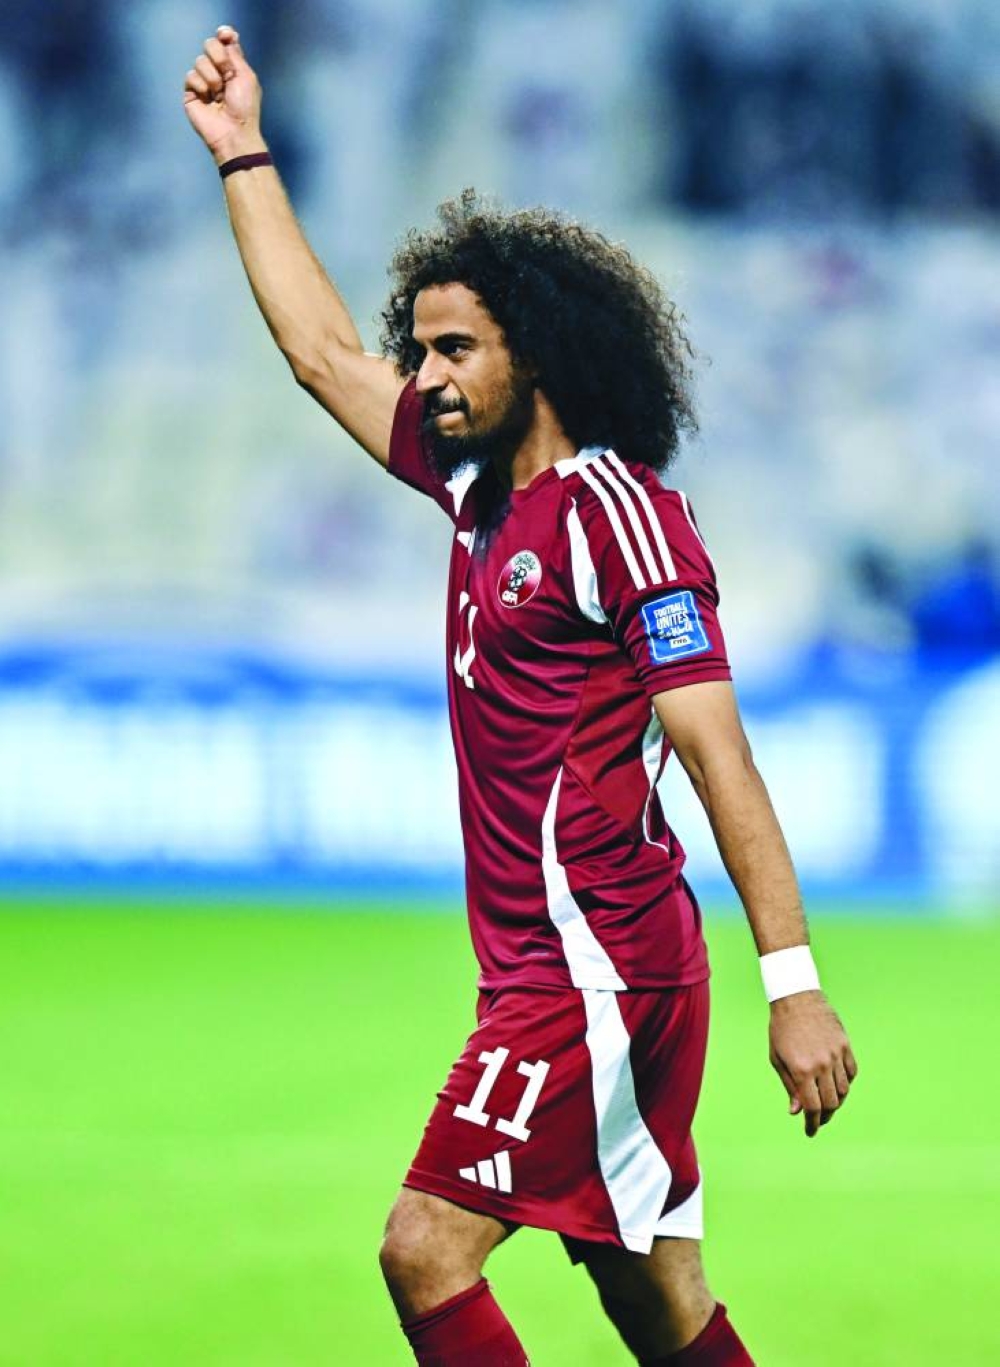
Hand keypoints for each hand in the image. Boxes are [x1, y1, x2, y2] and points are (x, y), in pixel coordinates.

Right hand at [182, 26, 264, 163]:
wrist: (233, 131)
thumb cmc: (244, 107)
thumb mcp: (246, 76)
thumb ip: (235, 53)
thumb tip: (226, 34)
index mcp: (233, 66)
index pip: (224, 41)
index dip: (223, 35)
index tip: (225, 34)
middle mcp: (218, 71)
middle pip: (210, 45)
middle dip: (220, 59)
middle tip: (228, 77)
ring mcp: (204, 80)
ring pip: (200, 61)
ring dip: (212, 78)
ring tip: (219, 96)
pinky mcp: (191, 92)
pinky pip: (191, 75)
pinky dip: (201, 87)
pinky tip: (208, 101)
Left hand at [768, 991, 856, 1137]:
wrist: (796, 998)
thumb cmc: (781, 1030)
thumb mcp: (778, 1059)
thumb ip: (790, 1087)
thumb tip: (797, 1112)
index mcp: (801, 1070)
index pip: (812, 1107)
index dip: (812, 1124)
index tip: (810, 1132)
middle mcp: (821, 1064)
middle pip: (831, 1103)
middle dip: (824, 1116)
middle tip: (818, 1120)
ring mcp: (836, 1054)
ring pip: (844, 1090)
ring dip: (837, 1102)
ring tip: (827, 1105)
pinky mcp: (845, 1045)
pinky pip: (852, 1072)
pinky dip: (846, 1083)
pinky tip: (838, 1086)